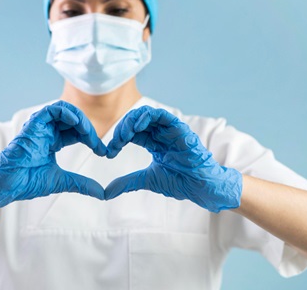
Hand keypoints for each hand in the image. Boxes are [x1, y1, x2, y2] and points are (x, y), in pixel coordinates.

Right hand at [0, 101, 106, 214]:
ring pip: (64, 110)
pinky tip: (77, 124)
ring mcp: (40, 127)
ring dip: (80, 118)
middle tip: (98, 144)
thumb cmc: (28, 182)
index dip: (91, 139)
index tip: (102, 152)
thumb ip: (81, 184)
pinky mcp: (33, 124)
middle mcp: (47, 131)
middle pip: (73, 120)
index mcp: (52, 141)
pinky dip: (66, 113)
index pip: (77, 132)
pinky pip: (52, 110)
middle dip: (88, 129)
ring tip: (89, 133)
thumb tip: (102, 193)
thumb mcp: (62, 181)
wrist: (9, 184)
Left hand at [105, 106, 241, 212]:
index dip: (118, 139)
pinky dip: (148, 116)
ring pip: (147, 115)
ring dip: (132, 121)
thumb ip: (127, 182)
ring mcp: (170, 130)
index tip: (109, 152)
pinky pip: (163, 116)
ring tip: (124, 135)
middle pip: (136, 121)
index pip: (132, 133)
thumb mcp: (146, 180)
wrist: (199, 187)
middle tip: (114, 142)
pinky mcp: (180, 129)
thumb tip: (106, 192)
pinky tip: (137, 126)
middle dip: (122, 129)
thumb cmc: (179, 182)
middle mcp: (161, 134)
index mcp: (154, 143)